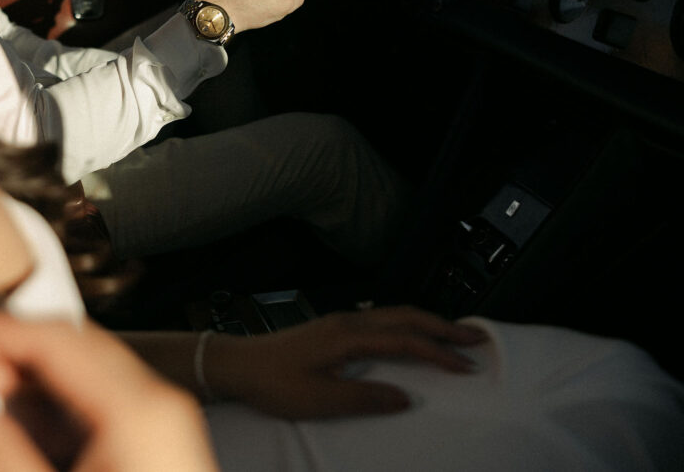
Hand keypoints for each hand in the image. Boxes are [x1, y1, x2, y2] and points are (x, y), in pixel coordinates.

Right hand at [0, 312, 217, 471]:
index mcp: (138, 410)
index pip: (50, 337)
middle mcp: (154, 404)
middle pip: (65, 348)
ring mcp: (158, 424)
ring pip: (77, 374)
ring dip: (19, 379)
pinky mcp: (150, 446)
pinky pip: (91, 405)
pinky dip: (44, 407)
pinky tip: (4, 424)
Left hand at [205, 305, 488, 418]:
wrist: (237, 364)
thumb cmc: (272, 380)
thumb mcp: (320, 399)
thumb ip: (365, 397)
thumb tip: (405, 398)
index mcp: (348, 335)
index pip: (406, 341)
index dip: (439, 353)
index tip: (467, 366)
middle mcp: (348, 322)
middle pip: (406, 317)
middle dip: (444, 326)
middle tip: (476, 338)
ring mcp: (340, 322)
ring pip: (394, 315)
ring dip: (426, 323)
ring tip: (452, 335)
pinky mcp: (333, 328)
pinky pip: (381, 320)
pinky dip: (406, 325)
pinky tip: (410, 336)